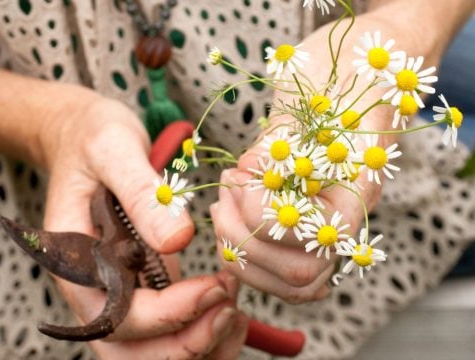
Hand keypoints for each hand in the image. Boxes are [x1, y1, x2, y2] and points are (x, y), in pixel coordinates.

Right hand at [41, 92, 247, 357]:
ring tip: (234, 313)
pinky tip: (228, 311)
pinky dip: (199, 334)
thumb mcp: (113, 151)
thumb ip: (142, 194)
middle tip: (230, 308)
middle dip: (186, 342)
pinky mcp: (139, 283)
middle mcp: (93, 287)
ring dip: (196, 346)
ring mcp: (116, 289)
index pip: (119, 315)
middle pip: (131, 351)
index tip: (215, 286)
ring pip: (149, 352)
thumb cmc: (92, 138)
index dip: (170, 313)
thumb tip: (178, 240)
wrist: (83, 136)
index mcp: (77, 260)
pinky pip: (165, 331)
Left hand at [210, 19, 401, 303]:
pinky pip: (283, 270)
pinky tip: (228, 220)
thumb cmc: (343, 72)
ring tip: (222, 203)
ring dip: (242, 252)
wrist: (362, 73)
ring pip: (292, 282)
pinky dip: (247, 257)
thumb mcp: (315, 89)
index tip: (239, 173)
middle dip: (245, 238)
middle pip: (301, 274)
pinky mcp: (310, 227)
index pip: (313, 233)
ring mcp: (331, 226)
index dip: (261, 213)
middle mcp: (350, 217)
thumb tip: (251, 173)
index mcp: (360, 184)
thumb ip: (282, 137)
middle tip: (224, 194)